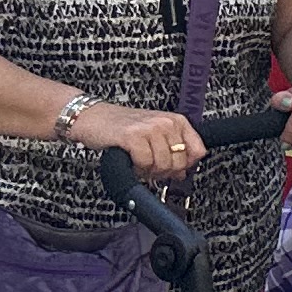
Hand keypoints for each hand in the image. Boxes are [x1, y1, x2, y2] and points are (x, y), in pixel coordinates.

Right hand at [75, 99, 207, 182]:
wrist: (93, 117)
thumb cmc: (123, 127)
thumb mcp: (155, 135)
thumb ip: (172, 152)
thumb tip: (183, 174)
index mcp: (177, 121)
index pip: (198, 151)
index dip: (186, 166)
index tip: (173, 169)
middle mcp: (167, 122)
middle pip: (180, 162)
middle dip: (164, 172)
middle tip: (150, 168)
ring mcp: (150, 128)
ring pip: (163, 165)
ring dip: (148, 171)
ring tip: (138, 162)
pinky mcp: (133, 136)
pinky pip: (145, 163)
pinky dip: (136, 168)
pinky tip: (130, 160)